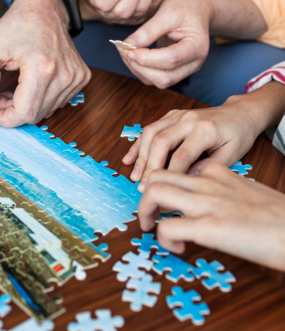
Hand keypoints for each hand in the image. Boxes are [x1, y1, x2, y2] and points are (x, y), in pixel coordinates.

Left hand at [0, 0, 90, 126]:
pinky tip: (32, 83)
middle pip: (36, 114)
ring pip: (47, 110)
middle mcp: (64, 75)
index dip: (6, 119)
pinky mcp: (81, 77)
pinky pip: (59, 102)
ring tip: (15, 86)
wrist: (43, 8)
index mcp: (42, 69)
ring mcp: (76, 77)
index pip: (25, 113)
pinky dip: (42, 98)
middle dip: (14, 111)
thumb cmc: (15, 25)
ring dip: (28, 105)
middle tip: (0, 94)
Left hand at [118, 0, 212, 88]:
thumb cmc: (185, 7)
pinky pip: (154, 78)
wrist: (197, 9)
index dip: (147, 58)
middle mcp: (193, 63)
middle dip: (140, 68)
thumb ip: (148, 30)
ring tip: (125, 52)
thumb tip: (128, 46)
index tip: (129, 49)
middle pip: (165, 78)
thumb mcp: (167, 12)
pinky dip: (140, 70)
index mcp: (197, 47)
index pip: (171, 59)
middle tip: (124, 51)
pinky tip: (132, 55)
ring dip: (138, 70)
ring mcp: (184, 70)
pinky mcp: (174, 71)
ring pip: (158, 82)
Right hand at [123, 81, 284, 189]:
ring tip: (134, 176)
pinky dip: (138, 144)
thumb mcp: (232, 154)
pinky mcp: (171, 115)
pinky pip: (150, 128)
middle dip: (150, 166)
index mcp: (205, 130)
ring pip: (151, 133)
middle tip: (142, 187)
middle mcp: (187, 119)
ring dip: (141, 156)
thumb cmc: (238, 135)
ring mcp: (177, 115)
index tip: (165, 193)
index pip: (182, 155)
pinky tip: (129, 159)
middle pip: (161, 142)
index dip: (171, 176)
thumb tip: (184, 180)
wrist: (239, 112)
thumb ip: (208, 167)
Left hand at [138, 163, 284, 270]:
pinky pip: (167, 228)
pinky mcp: (209, 227)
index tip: (164, 202)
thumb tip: (202, 203)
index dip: (162, 183)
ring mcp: (206, 203)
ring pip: (154, 193)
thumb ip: (221, 190)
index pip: (175, 167)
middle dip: (144, 195)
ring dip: (145, 212)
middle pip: (157, 176)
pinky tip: (178, 248)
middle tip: (149, 214)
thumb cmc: (277, 216)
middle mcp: (206, 183)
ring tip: (152, 227)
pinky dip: (164, 239)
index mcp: (216, 173)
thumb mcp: (243, 191)